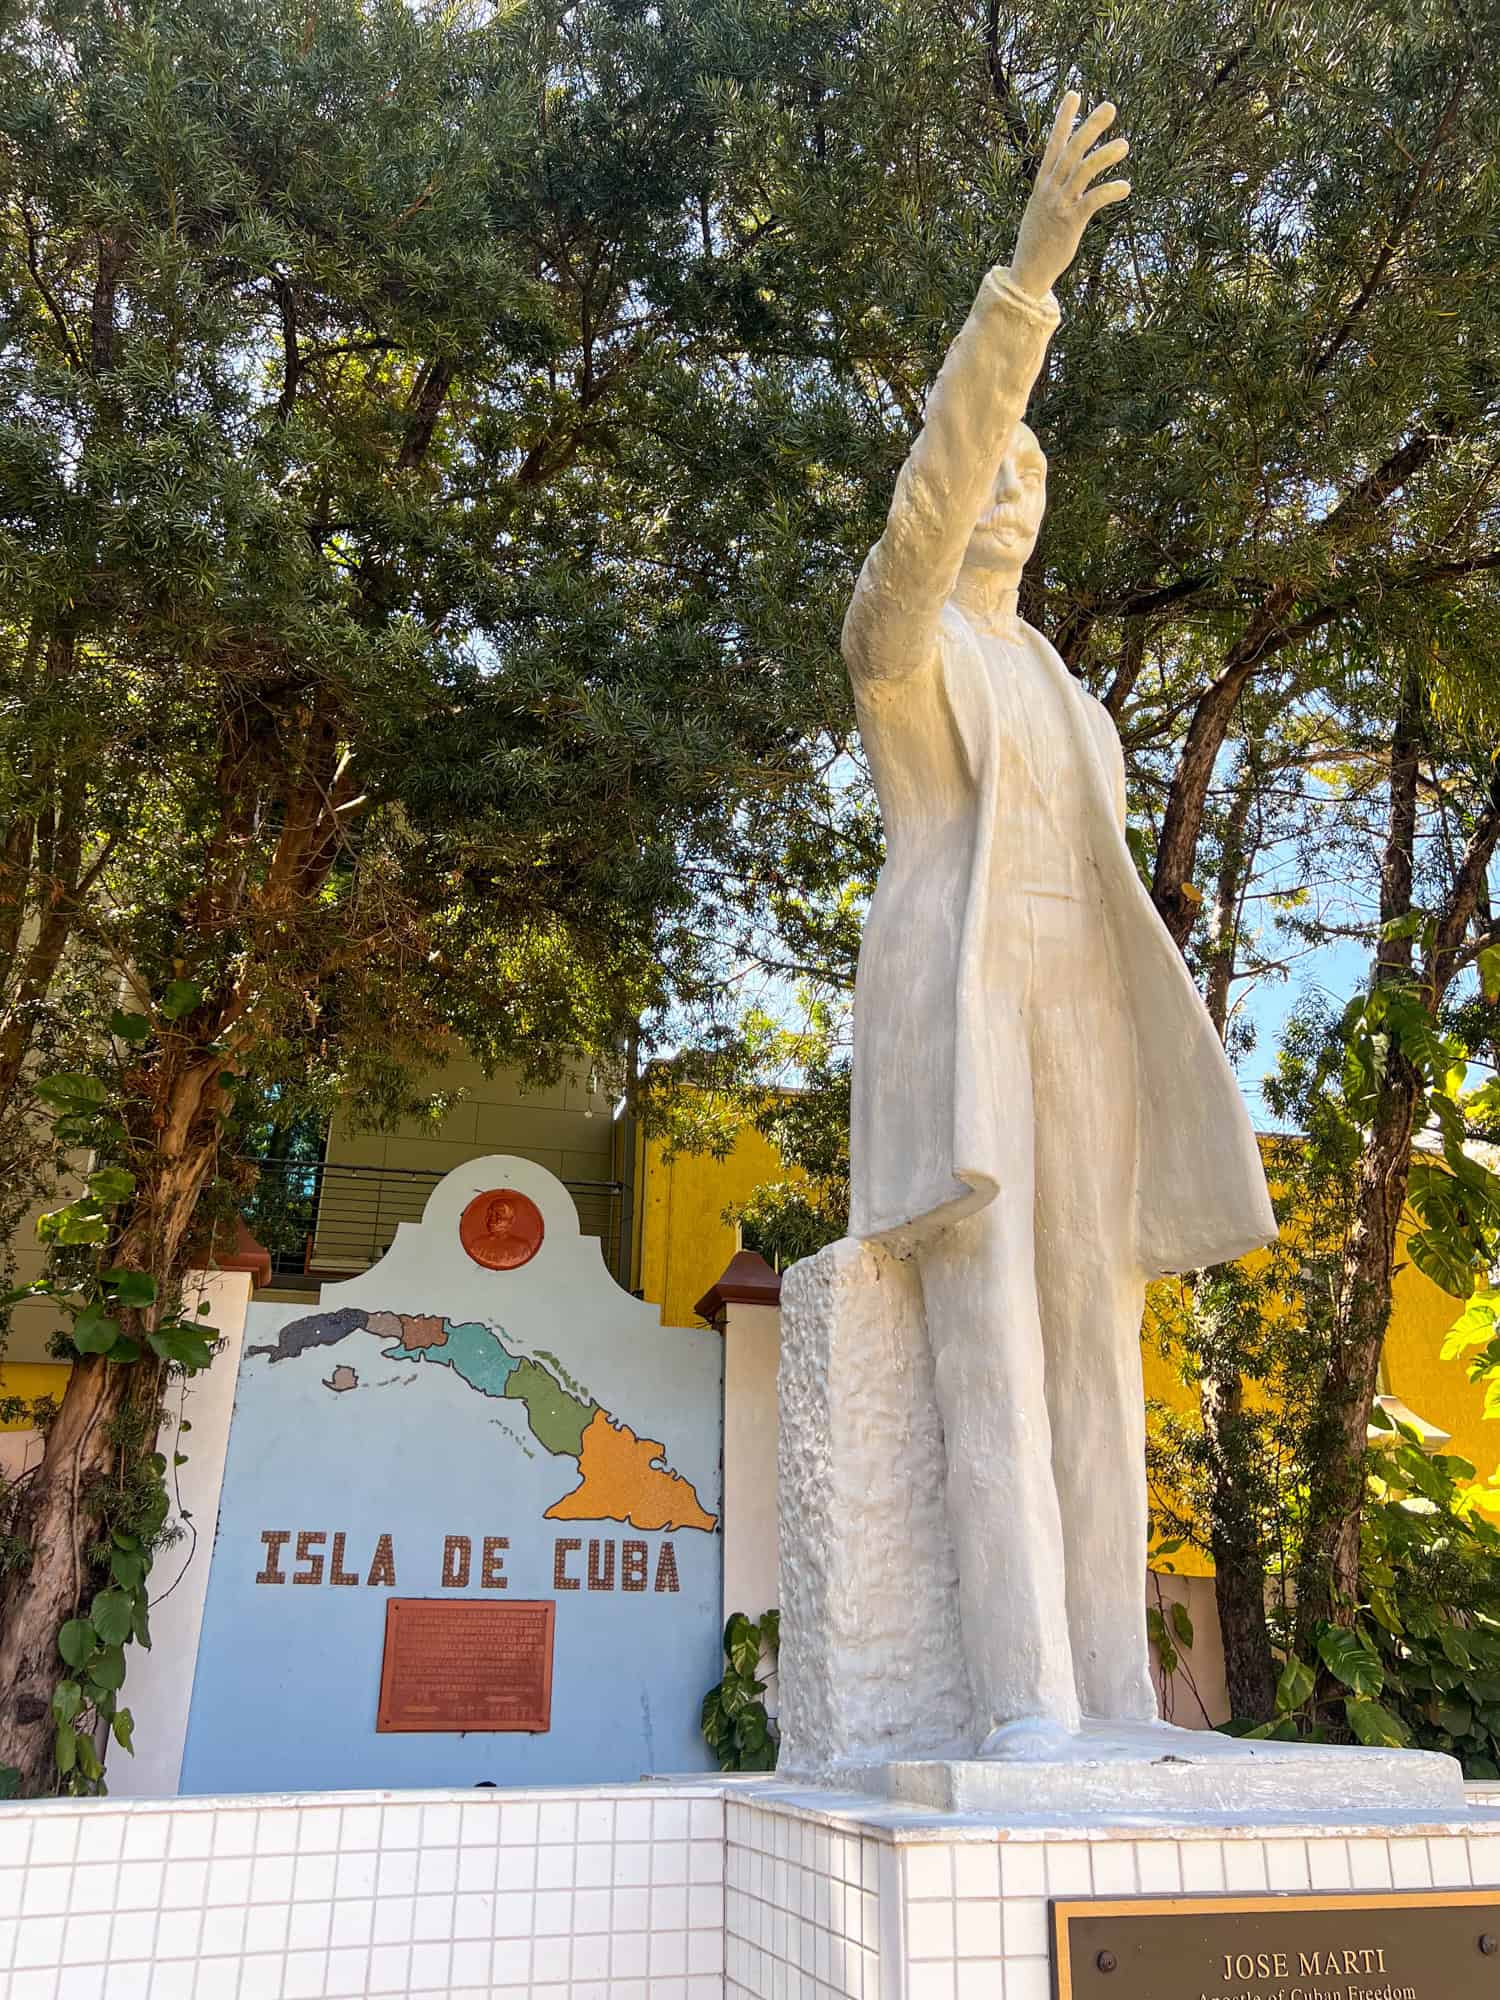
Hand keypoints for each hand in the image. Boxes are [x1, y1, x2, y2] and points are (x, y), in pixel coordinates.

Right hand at [1009, 92, 1129, 299]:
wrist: (1027, 272)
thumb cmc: (1038, 242)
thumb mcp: (1043, 210)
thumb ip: (1058, 190)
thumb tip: (1073, 179)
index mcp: (1043, 184)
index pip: (1054, 144)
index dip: (1064, 118)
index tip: (1074, 94)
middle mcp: (1050, 190)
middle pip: (1071, 150)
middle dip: (1090, 126)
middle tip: (1110, 106)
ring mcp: (1060, 205)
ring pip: (1083, 171)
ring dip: (1104, 155)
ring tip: (1124, 144)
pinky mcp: (1071, 222)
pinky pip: (1093, 201)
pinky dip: (1110, 192)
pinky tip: (1126, 188)